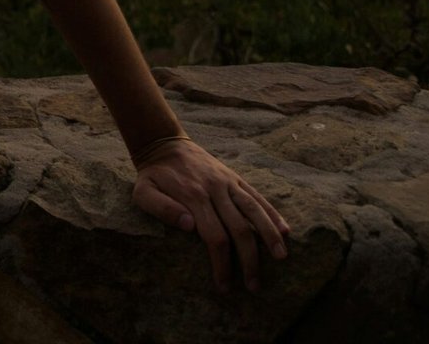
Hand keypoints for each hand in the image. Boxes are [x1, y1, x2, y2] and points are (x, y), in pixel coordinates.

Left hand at [131, 137, 290, 292]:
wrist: (162, 143)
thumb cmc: (152, 175)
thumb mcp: (143, 192)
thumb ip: (162, 209)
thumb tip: (189, 227)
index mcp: (193, 196)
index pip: (215, 237)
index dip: (222, 264)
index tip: (225, 286)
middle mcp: (214, 189)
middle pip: (239, 228)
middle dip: (249, 260)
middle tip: (254, 286)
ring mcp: (227, 181)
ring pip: (254, 210)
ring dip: (269, 235)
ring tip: (281, 258)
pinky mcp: (234, 177)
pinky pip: (256, 195)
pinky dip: (272, 212)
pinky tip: (285, 230)